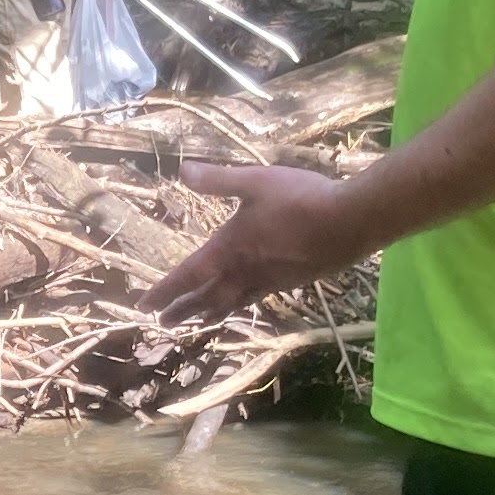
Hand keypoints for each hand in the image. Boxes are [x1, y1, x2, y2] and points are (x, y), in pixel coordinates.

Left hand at [147, 159, 357, 316]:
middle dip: (182, 310)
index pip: (188, 275)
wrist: (351, 222)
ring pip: (231, 303)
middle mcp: (244, 271)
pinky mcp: (290, 282)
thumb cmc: (301, 198)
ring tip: (197, 322)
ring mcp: (269, 280)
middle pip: (206, 298)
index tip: (144, 306)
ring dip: (209, 313)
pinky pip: (254, 299)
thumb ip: (218, 179)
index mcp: (229, 247)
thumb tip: (183, 171)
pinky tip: (242, 302)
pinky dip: (238, 306)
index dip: (165, 290)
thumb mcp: (255, 181)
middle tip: (162, 324)